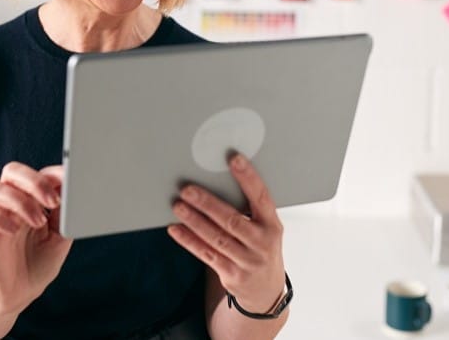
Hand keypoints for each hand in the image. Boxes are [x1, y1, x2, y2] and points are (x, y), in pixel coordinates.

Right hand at [0, 162, 72, 317]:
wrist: (20, 295)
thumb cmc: (39, 264)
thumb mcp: (61, 238)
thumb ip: (65, 215)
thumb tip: (73, 193)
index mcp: (33, 201)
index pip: (38, 173)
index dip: (52, 174)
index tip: (68, 184)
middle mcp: (13, 204)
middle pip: (12, 170)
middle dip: (34, 180)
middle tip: (52, 201)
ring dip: (20, 201)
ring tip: (38, 222)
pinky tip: (13, 231)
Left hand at [168, 153, 285, 312]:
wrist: (266, 289)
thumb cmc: (261, 247)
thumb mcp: (266, 228)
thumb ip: (250, 210)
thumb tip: (217, 180)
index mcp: (272, 224)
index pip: (261, 197)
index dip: (248, 177)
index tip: (234, 159)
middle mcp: (262, 243)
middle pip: (232, 220)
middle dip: (208, 204)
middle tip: (188, 189)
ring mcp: (247, 261)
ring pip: (216, 238)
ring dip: (195, 221)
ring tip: (178, 206)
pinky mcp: (232, 275)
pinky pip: (206, 255)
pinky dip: (189, 241)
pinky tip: (176, 229)